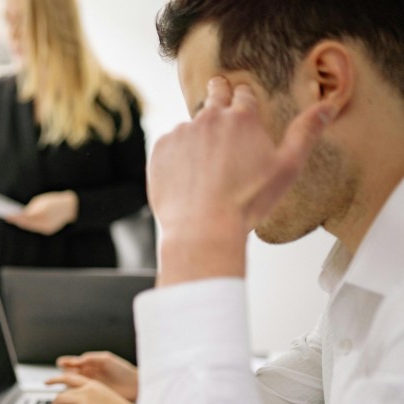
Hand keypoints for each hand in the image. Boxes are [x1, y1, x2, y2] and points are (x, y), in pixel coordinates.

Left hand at [4, 190, 77, 234]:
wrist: (71, 208)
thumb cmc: (54, 201)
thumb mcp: (42, 200)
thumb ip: (32, 207)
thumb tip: (22, 213)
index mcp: (43, 212)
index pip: (26, 216)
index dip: (16, 217)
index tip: (7, 215)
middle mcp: (45, 222)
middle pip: (27, 223)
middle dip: (17, 220)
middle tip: (8, 217)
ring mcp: (47, 228)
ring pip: (31, 227)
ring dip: (22, 223)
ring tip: (14, 219)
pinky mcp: (48, 231)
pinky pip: (36, 228)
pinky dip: (29, 225)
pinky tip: (23, 222)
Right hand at [56, 351, 137, 400]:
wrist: (135, 386)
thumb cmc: (123, 370)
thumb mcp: (107, 359)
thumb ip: (91, 358)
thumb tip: (77, 360)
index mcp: (89, 364)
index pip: (71, 363)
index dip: (64, 363)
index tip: (60, 363)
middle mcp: (87, 375)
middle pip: (68, 375)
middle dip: (61, 375)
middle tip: (57, 378)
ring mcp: (88, 386)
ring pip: (71, 386)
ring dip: (65, 386)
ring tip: (64, 386)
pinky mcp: (92, 396)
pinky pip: (78, 396)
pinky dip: (73, 395)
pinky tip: (71, 396)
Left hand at [148, 77, 333, 284]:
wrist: (202, 227)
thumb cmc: (246, 202)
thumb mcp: (287, 168)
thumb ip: (305, 132)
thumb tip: (327, 107)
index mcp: (242, 117)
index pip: (243, 92)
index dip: (244, 99)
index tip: (242, 106)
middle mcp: (209, 117)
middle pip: (215, 93)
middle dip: (219, 94)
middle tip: (221, 109)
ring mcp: (181, 132)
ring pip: (191, 124)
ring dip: (198, 135)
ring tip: (205, 164)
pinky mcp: (160, 149)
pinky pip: (170, 144)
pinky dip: (177, 155)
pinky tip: (187, 176)